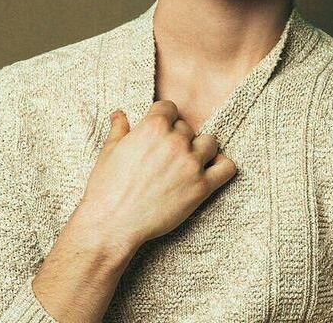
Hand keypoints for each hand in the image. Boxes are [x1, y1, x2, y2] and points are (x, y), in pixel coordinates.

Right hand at [75, 100, 237, 263]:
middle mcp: (176, 141)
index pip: (170, 108)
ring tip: (187, 163)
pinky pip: (226, 168)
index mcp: (153, 127)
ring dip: (200, 149)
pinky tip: (210, 172)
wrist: (112, 224)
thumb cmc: (106, 187)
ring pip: (210, 142)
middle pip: (187, 128)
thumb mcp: (109, 151)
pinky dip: (221, 167)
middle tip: (166, 156)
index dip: (164, 119)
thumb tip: (120, 114)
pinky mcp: (201, 187)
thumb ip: (120, 129)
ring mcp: (191, 163)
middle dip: (177, 138)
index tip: (159, 131)